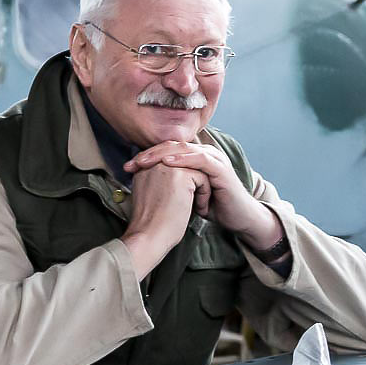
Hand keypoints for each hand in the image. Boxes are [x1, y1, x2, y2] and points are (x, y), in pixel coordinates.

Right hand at [121, 161, 207, 277]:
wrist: (149, 237)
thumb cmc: (151, 225)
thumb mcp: (152, 197)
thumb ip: (160, 183)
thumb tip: (180, 182)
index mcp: (144, 168)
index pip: (171, 164)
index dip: (183, 181)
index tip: (181, 201)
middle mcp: (154, 163)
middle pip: (184, 164)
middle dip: (193, 183)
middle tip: (193, 203)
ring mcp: (167, 166)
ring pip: (195, 170)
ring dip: (200, 189)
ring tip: (197, 206)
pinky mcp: (180, 175)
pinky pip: (202, 177)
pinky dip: (204, 194)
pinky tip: (199, 209)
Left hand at [124, 141, 282, 251]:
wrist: (238, 218)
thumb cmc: (213, 207)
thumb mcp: (187, 194)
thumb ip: (172, 185)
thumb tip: (144, 185)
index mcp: (195, 158)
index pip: (167, 150)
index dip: (147, 156)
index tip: (127, 167)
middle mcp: (204, 154)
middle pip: (173, 146)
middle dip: (149, 153)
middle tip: (131, 163)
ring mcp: (214, 159)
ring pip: (184, 149)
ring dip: (162, 154)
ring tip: (144, 161)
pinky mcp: (221, 169)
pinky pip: (200, 159)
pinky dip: (183, 159)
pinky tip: (168, 163)